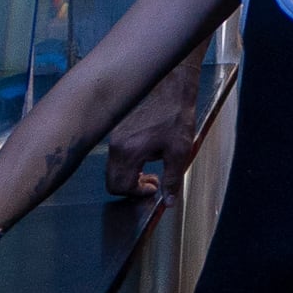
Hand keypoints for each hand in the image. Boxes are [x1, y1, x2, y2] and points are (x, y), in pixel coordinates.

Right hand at [103, 87, 199, 208]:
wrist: (172, 91)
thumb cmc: (176, 117)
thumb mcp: (180, 152)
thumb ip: (172, 179)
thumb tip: (168, 201)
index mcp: (128, 152)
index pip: (120, 186)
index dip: (137, 193)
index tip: (154, 187)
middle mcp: (116, 146)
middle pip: (112, 182)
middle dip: (131, 187)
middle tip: (153, 181)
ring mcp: (114, 139)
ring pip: (113, 170)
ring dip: (130, 175)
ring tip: (152, 168)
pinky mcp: (117, 132)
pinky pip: (116, 157)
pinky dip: (128, 164)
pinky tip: (147, 155)